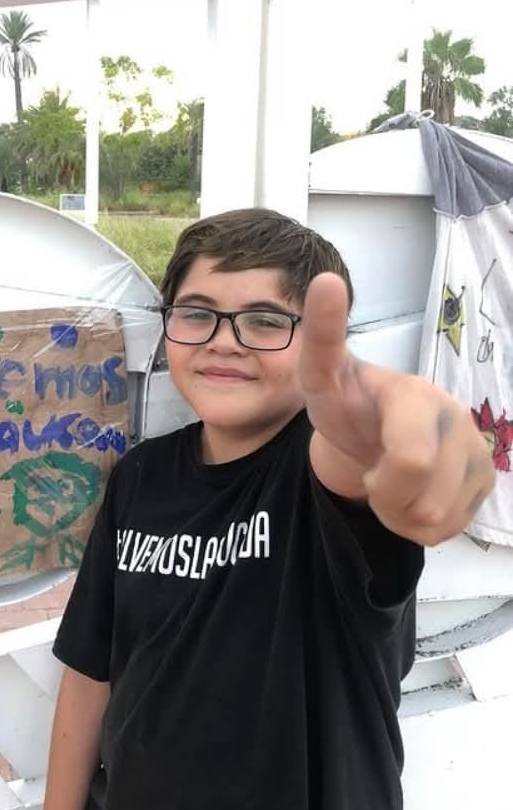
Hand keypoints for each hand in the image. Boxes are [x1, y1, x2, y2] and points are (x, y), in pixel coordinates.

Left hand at [300, 273, 496, 545]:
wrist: (371, 431)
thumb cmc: (346, 402)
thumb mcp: (321, 373)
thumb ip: (322, 337)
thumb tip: (326, 279)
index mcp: (414, 397)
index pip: (410, 455)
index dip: (392, 475)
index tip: (387, 460)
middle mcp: (456, 419)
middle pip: (420, 497)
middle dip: (384, 496)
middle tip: (371, 472)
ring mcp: (478, 451)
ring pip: (435, 519)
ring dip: (400, 512)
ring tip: (389, 480)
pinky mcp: (487, 480)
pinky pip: (448, 530)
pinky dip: (419, 523)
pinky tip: (411, 491)